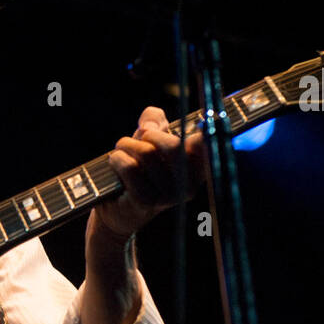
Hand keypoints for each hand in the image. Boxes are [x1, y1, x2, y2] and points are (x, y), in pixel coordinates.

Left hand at [93, 105, 205, 237]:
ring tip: (122, 149)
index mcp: (199, 166)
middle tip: (138, 138)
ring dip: (127, 145)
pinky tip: (116, 161)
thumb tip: (149, 127)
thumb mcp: (151, 136)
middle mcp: (190, 183)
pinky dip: (118, 158)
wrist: (120, 204)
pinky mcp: (147, 201)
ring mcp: (169, 195)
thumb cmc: (140, 165)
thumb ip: (154, 120)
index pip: (207, 145)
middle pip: (173, 146)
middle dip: (148, 135)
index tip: (199, 125)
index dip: (204, 133)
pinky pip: (130, 167)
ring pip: (147, 153)